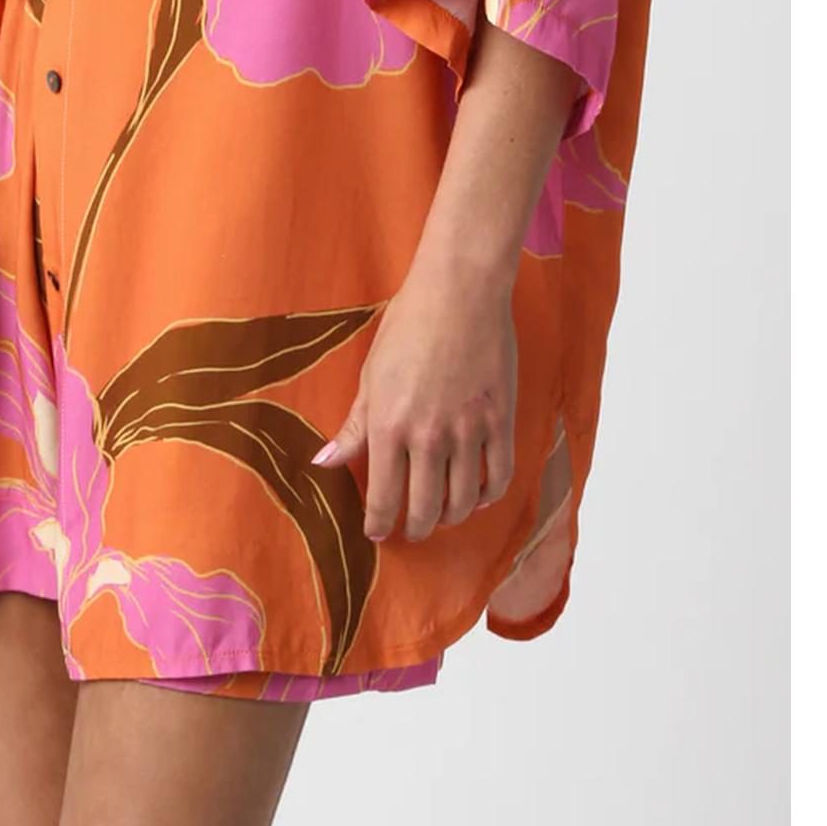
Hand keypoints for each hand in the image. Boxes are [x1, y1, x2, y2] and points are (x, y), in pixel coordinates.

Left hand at [310, 264, 516, 543]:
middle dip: (415, 528)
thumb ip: (354, 426)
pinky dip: (487, 496)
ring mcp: (469, 431)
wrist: (460, 292)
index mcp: (389, 426)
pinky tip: (476, 496)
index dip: (379, 524)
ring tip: (441, 514)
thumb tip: (325, 463)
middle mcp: (428, 437)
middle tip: (411, 530)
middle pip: (424, 509)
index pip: (383, 499)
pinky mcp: (501, 421)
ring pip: (462, 501)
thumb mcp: (371, 375)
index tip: (377, 533)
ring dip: (450, 516)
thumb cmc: (407, 326)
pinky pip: (499, 477)